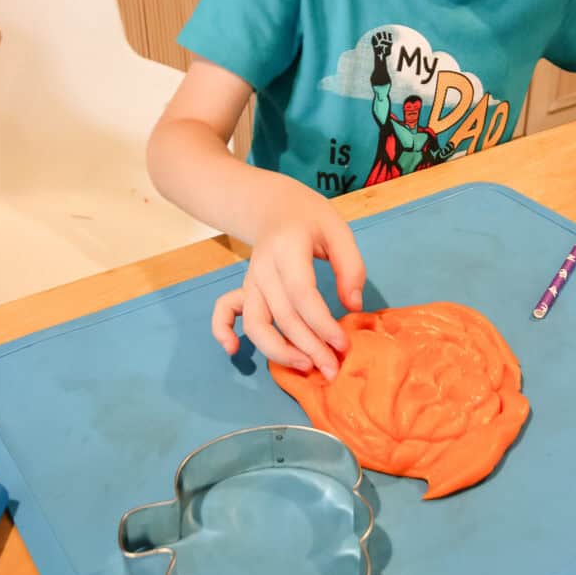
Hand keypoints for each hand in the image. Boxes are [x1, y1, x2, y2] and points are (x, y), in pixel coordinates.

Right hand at [211, 191, 364, 378]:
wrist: (274, 206)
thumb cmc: (311, 219)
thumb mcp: (338, 230)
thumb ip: (351, 267)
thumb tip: (353, 306)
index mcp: (288, 249)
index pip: (302, 294)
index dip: (322, 324)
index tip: (343, 343)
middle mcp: (263, 268)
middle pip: (282, 316)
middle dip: (308, 347)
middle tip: (332, 368)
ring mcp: (251, 280)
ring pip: (255, 323)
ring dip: (277, 351)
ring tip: (305, 366)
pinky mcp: (244, 289)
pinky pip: (224, 312)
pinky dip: (222, 331)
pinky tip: (234, 351)